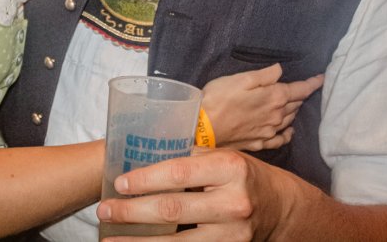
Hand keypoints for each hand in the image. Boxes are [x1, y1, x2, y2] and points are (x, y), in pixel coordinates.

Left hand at [97, 149, 311, 240]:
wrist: (282, 209)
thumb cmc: (245, 176)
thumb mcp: (225, 157)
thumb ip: (192, 158)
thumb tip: (146, 153)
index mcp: (231, 168)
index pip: (179, 173)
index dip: (145, 179)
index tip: (118, 183)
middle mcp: (233, 202)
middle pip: (172, 209)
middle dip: (131, 211)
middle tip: (104, 211)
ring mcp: (233, 234)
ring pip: (176, 241)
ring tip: (110, 238)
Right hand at [200, 64, 321, 150]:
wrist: (201, 129)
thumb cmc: (218, 98)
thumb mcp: (240, 78)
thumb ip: (264, 75)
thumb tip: (281, 70)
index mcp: (274, 97)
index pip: (301, 89)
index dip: (312, 83)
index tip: (322, 78)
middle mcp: (277, 116)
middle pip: (296, 104)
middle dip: (302, 95)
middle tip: (304, 88)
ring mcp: (269, 132)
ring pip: (290, 119)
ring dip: (295, 110)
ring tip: (295, 103)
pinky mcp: (260, 143)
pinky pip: (281, 139)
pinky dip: (288, 133)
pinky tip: (289, 130)